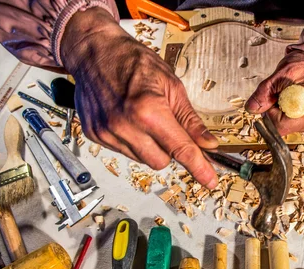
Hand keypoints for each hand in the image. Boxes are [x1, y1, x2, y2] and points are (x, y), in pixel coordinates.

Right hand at [60, 8, 218, 187]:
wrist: (94, 51)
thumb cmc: (133, 61)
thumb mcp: (172, 86)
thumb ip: (190, 120)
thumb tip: (208, 144)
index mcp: (148, 111)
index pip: (180, 149)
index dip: (199, 168)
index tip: (210, 181)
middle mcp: (125, 125)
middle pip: (161, 162)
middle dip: (170, 150)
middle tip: (168, 127)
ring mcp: (107, 132)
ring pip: (142, 159)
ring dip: (150, 146)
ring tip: (144, 118)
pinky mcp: (95, 135)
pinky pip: (123, 151)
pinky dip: (132, 141)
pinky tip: (128, 120)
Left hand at [245, 51, 303, 134]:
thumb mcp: (281, 74)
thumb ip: (264, 93)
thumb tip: (251, 108)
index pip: (279, 126)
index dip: (270, 112)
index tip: (275, 96)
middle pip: (281, 128)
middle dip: (275, 111)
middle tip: (283, 93)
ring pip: (284, 125)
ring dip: (280, 111)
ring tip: (290, 94)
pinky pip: (290, 123)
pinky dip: (286, 112)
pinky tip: (292, 100)